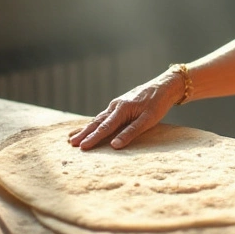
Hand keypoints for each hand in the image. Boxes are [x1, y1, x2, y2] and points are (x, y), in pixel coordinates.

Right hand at [67, 72, 182, 150]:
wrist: (163, 86)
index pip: (105, 127)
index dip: (93, 138)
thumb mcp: (148, 120)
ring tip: (72, 136)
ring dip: (86, 128)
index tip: (82, 147)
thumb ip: (131, 132)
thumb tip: (114, 145)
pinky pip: (103, 116)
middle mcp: (115, 106)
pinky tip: (88, 126)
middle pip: (96, 122)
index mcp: (122, 109)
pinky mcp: (119, 105)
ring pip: (98, 118)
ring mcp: (116, 105)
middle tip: (71, 143)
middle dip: (83, 133)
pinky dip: (93, 122)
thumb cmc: (157, 104)